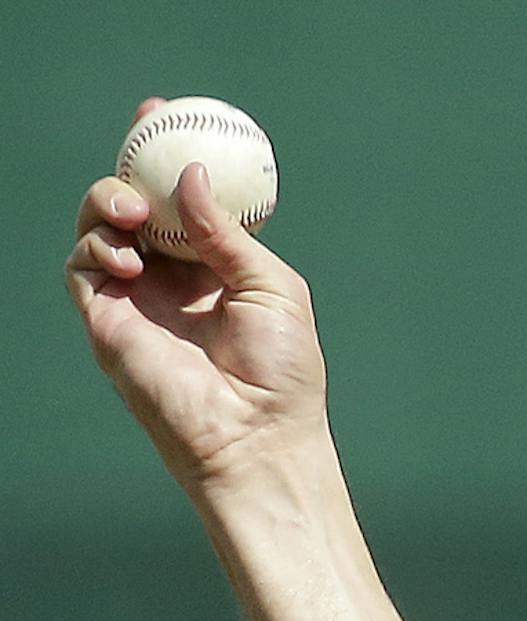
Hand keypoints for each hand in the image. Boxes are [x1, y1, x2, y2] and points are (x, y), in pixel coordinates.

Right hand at [64, 100, 327, 493]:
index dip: (170, 155)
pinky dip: (97, 246)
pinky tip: (129, 259)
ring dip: (109, 199)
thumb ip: (227, 232)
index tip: (167, 115)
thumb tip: (191, 177)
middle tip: (142, 134)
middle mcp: (171, 278)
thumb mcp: (272, 286)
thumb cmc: (282, 374)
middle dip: (132, 160)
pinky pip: (83, 264)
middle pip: (136, 199)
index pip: (183, 199)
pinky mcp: (108, 323)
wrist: (258, 438)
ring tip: (136, 212)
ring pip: (101, 224)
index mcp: (214, 267)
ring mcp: (137, 299)